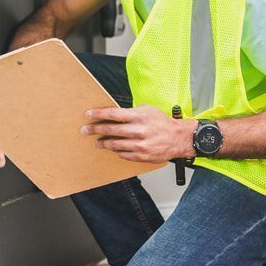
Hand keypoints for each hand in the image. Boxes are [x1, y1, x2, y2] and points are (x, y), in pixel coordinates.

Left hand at [81, 105, 196, 163]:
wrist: (178, 138)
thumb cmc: (163, 123)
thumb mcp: (148, 110)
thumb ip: (131, 112)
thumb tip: (114, 114)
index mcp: (139, 116)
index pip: (113, 114)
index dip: (99, 114)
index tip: (88, 114)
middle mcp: (138, 130)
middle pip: (111, 130)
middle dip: (95, 129)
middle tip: (86, 130)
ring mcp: (140, 145)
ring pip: (114, 144)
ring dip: (103, 143)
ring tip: (97, 142)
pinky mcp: (141, 156)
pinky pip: (123, 154)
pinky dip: (117, 151)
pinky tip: (113, 149)